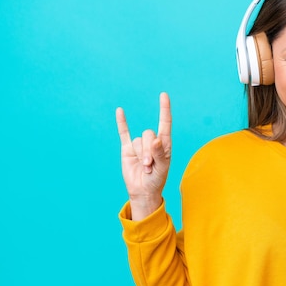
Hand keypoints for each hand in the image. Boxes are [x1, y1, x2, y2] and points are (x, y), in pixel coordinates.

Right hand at [116, 92, 171, 219]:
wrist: (143, 190)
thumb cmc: (157, 179)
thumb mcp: (162, 168)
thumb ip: (159, 153)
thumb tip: (155, 139)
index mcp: (165, 144)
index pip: (165, 123)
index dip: (164, 109)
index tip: (164, 95)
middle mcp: (152, 141)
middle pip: (148, 134)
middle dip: (148, 150)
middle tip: (150, 165)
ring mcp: (139, 145)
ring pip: (138, 140)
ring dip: (141, 154)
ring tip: (145, 168)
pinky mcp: (128, 149)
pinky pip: (124, 133)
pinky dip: (122, 122)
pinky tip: (120, 110)